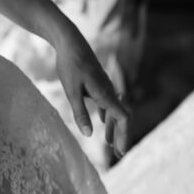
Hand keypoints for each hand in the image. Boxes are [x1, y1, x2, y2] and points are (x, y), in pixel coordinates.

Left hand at [54, 30, 129, 158]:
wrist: (68, 40)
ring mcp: (104, 85)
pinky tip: (103, 121)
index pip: (123, 118)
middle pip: (121, 116)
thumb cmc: (69, 65)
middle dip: (121, 136)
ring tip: (110, 144)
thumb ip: (80, 113)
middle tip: (119, 154)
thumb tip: (89, 135)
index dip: (124, 135)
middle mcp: (108, 89)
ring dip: (114, 127)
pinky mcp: (98, 81)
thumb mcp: (71, 91)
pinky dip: (108, 115)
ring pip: (114, 109)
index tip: (120, 151)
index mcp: (104, 93)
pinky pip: (108, 102)